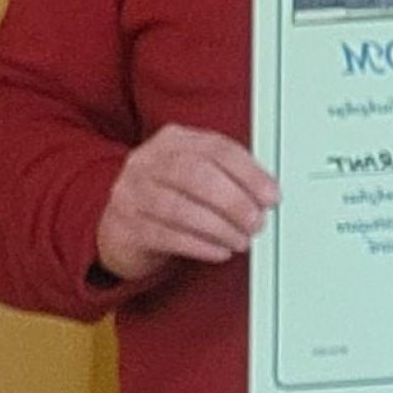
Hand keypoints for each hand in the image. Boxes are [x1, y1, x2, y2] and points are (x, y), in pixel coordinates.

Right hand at [91, 124, 276, 280]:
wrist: (120, 228)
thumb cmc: (169, 197)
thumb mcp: (193, 175)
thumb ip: (226, 175)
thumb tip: (267, 195)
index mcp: (173, 140)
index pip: (217, 149)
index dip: (249, 173)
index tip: (272, 196)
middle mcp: (148, 161)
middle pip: (195, 174)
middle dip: (233, 201)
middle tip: (257, 221)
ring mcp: (131, 193)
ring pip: (179, 208)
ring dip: (219, 227)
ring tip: (242, 240)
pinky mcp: (125, 226)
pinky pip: (166, 236)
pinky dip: (200, 245)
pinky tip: (220, 251)